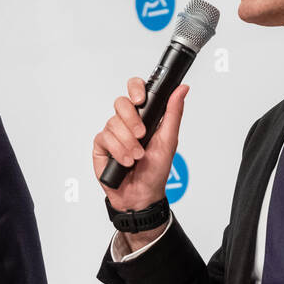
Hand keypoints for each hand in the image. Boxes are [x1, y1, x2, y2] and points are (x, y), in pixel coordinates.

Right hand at [92, 79, 188, 210]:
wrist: (142, 194)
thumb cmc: (156, 169)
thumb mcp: (169, 140)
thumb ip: (173, 113)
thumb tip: (182, 90)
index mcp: (144, 116)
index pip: (135, 90)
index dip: (135, 89)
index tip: (141, 100)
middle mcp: (127, 122)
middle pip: (121, 103)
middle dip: (132, 120)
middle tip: (142, 135)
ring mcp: (113, 132)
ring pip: (113, 123)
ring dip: (128, 142)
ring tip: (137, 157)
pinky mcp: (101, 145)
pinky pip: (105, 138)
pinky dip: (118, 151)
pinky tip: (125, 161)